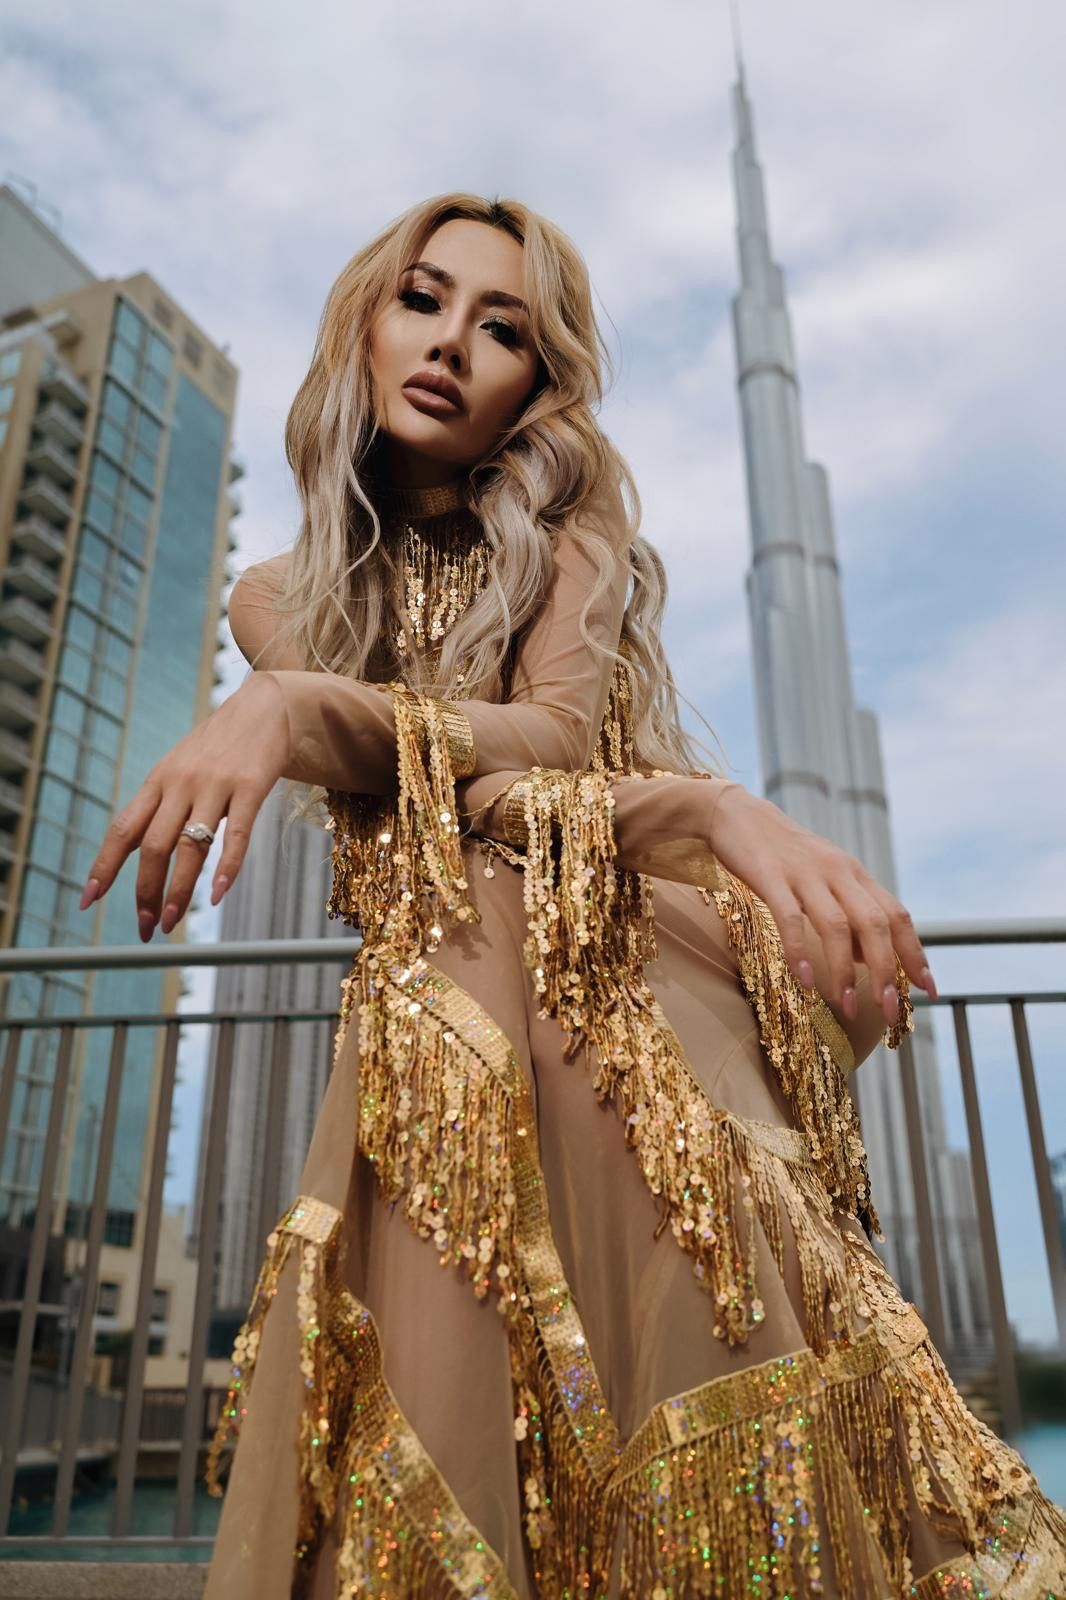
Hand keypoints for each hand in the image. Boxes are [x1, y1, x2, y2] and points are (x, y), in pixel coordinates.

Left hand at [78, 674, 290, 940]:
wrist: (264, 707)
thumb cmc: (219, 747)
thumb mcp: (180, 770)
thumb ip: (162, 806)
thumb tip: (136, 854)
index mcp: (158, 781)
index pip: (122, 829)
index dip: (102, 866)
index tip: (88, 901)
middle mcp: (181, 784)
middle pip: (152, 844)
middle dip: (144, 890)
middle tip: (145, 927)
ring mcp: (216, 785)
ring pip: (190, 845)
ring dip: (177, 890)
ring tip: (170, 922)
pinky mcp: (251, 786)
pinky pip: (238, 834)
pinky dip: (226, 868)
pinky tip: (217, 895)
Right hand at [709, 785, 936, 1026]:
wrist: (739, 816)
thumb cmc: (784, 857)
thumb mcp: (826, 881)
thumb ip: (851, 916)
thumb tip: (872, 961)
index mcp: (856, 875)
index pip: (897, 916)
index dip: (916, 953)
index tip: (928, 990)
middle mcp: (838, 872)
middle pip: (874, 924)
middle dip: (887, 972)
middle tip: (889, 1012)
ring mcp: (805, 874)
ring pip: (837, 925)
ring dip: (846, 970)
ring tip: (849, 1007)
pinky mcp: (770, 877)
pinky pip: (789, 918)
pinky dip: (799, 950)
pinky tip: (805, 980)